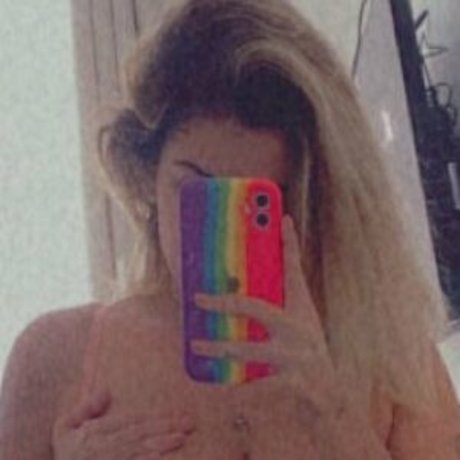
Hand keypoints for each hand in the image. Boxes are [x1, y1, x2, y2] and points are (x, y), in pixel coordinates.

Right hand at [53, 387, 195, 458]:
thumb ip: (84, 408)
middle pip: (140, 435)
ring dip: (164, 446)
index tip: (173, 413)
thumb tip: (106, 390)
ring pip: (142, 453)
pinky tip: (168, 459)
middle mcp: (105, 449)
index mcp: (94, 433)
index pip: (129, 421)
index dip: (152, 417)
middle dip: (166, 428)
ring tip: (182, 438)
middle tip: (189, 422)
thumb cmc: (66, 454)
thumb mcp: (64, 428)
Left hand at [192, 215, 341, 418]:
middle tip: (198, 299)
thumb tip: (252, 277)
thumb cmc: (308, 353)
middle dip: (224, 302)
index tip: (282, 219)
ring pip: (247, 351)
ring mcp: (296, 356)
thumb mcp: (300, 324)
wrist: (333, 398)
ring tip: (196, 346)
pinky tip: (214, 384)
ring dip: (218, 348)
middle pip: (255, 308)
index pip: (295, 270)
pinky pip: (253, 385)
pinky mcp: (292, 384)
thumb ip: (280, 302)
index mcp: (301, 310)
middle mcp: (299, 329)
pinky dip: (233, 387)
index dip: (290, 243)